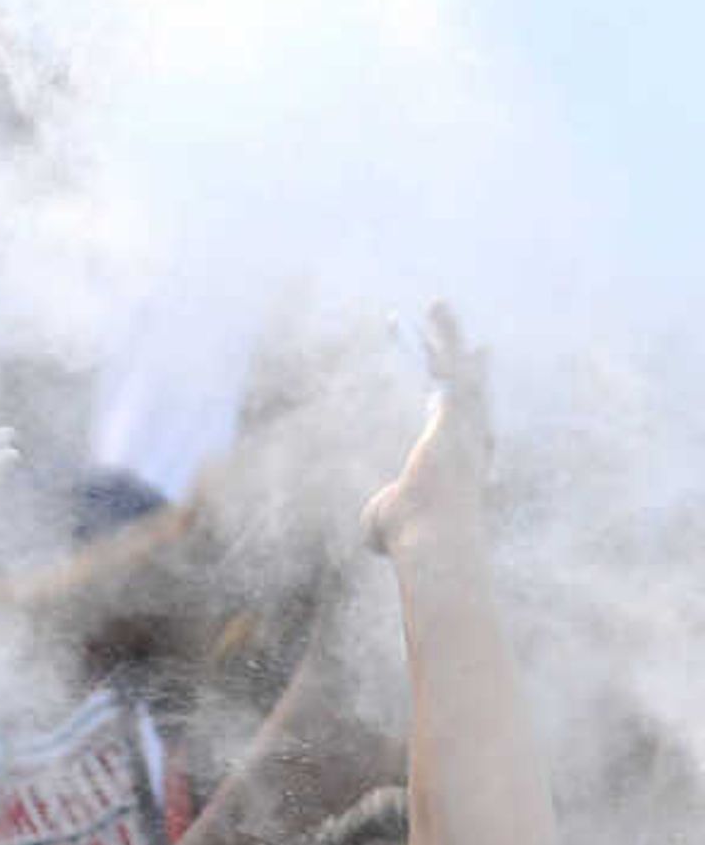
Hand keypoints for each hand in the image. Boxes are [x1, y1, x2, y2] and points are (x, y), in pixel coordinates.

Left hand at [365, 305, 489, 561]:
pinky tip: (428, 319)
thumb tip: (375, 536)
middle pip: (469, 387)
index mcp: (458, 461)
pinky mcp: (452, 418)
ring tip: (437, 304)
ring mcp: (464, 426)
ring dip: (448, 334)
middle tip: (466, 337)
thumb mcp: (389, 527)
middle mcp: (469, 439)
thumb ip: (384, 521)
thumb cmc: (412, 541)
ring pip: (461, 368)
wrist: (433, 540)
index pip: (459, 421)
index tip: (459, 379)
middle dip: (466, 359)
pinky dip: (439, 345)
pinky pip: (447, 372)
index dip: (459, 399)